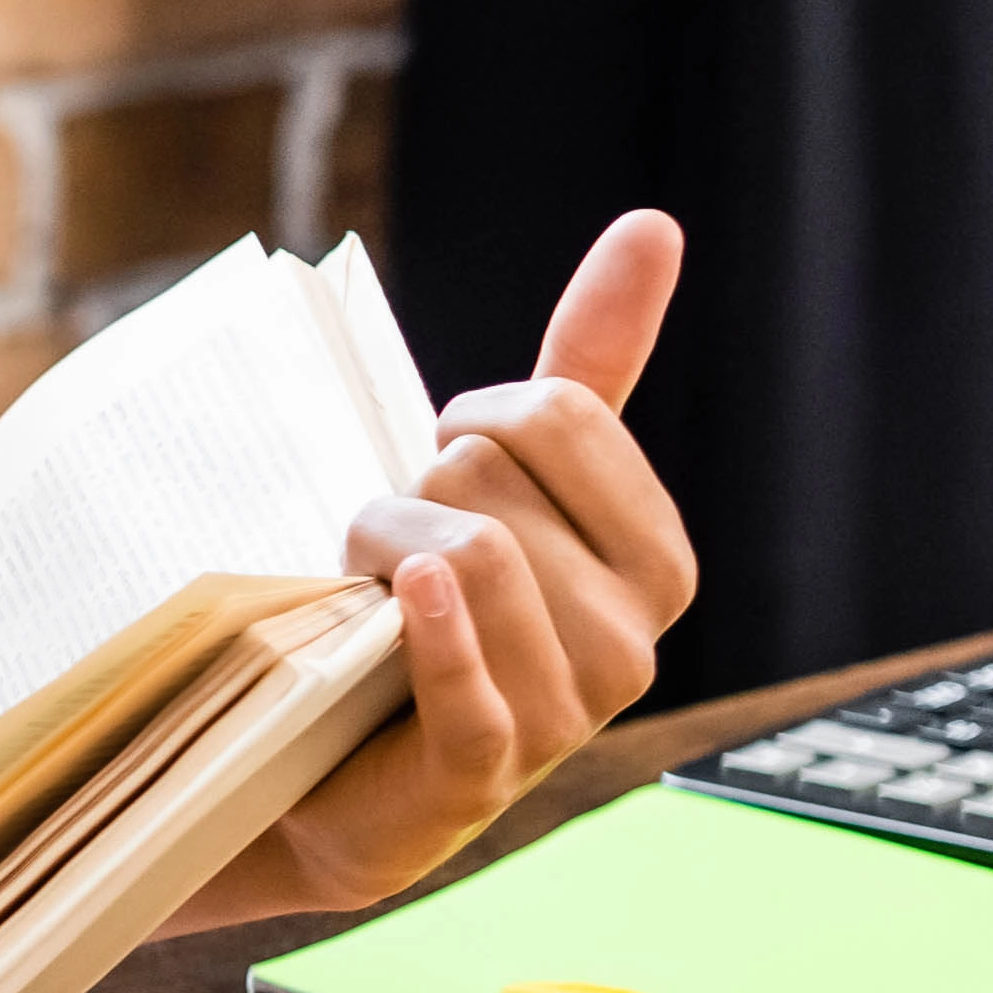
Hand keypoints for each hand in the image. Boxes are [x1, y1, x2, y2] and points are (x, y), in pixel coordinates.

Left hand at [180, 212, 705, 926]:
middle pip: (491, 477)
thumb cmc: (429, 605)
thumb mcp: (512, 481)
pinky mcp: (483, 768)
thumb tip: (654, 223)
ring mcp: (566, 713)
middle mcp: (635, 640)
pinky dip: (428, 626)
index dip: (469, 423)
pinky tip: (401, 594)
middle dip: (408, 493)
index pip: (563, 414)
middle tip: (388, 553)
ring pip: (464, 555)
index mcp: (658, 562)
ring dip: (374, 550)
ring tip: (362, 593)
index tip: (440, 472)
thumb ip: (590, 363)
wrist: (334, 769)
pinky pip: (464, 675)